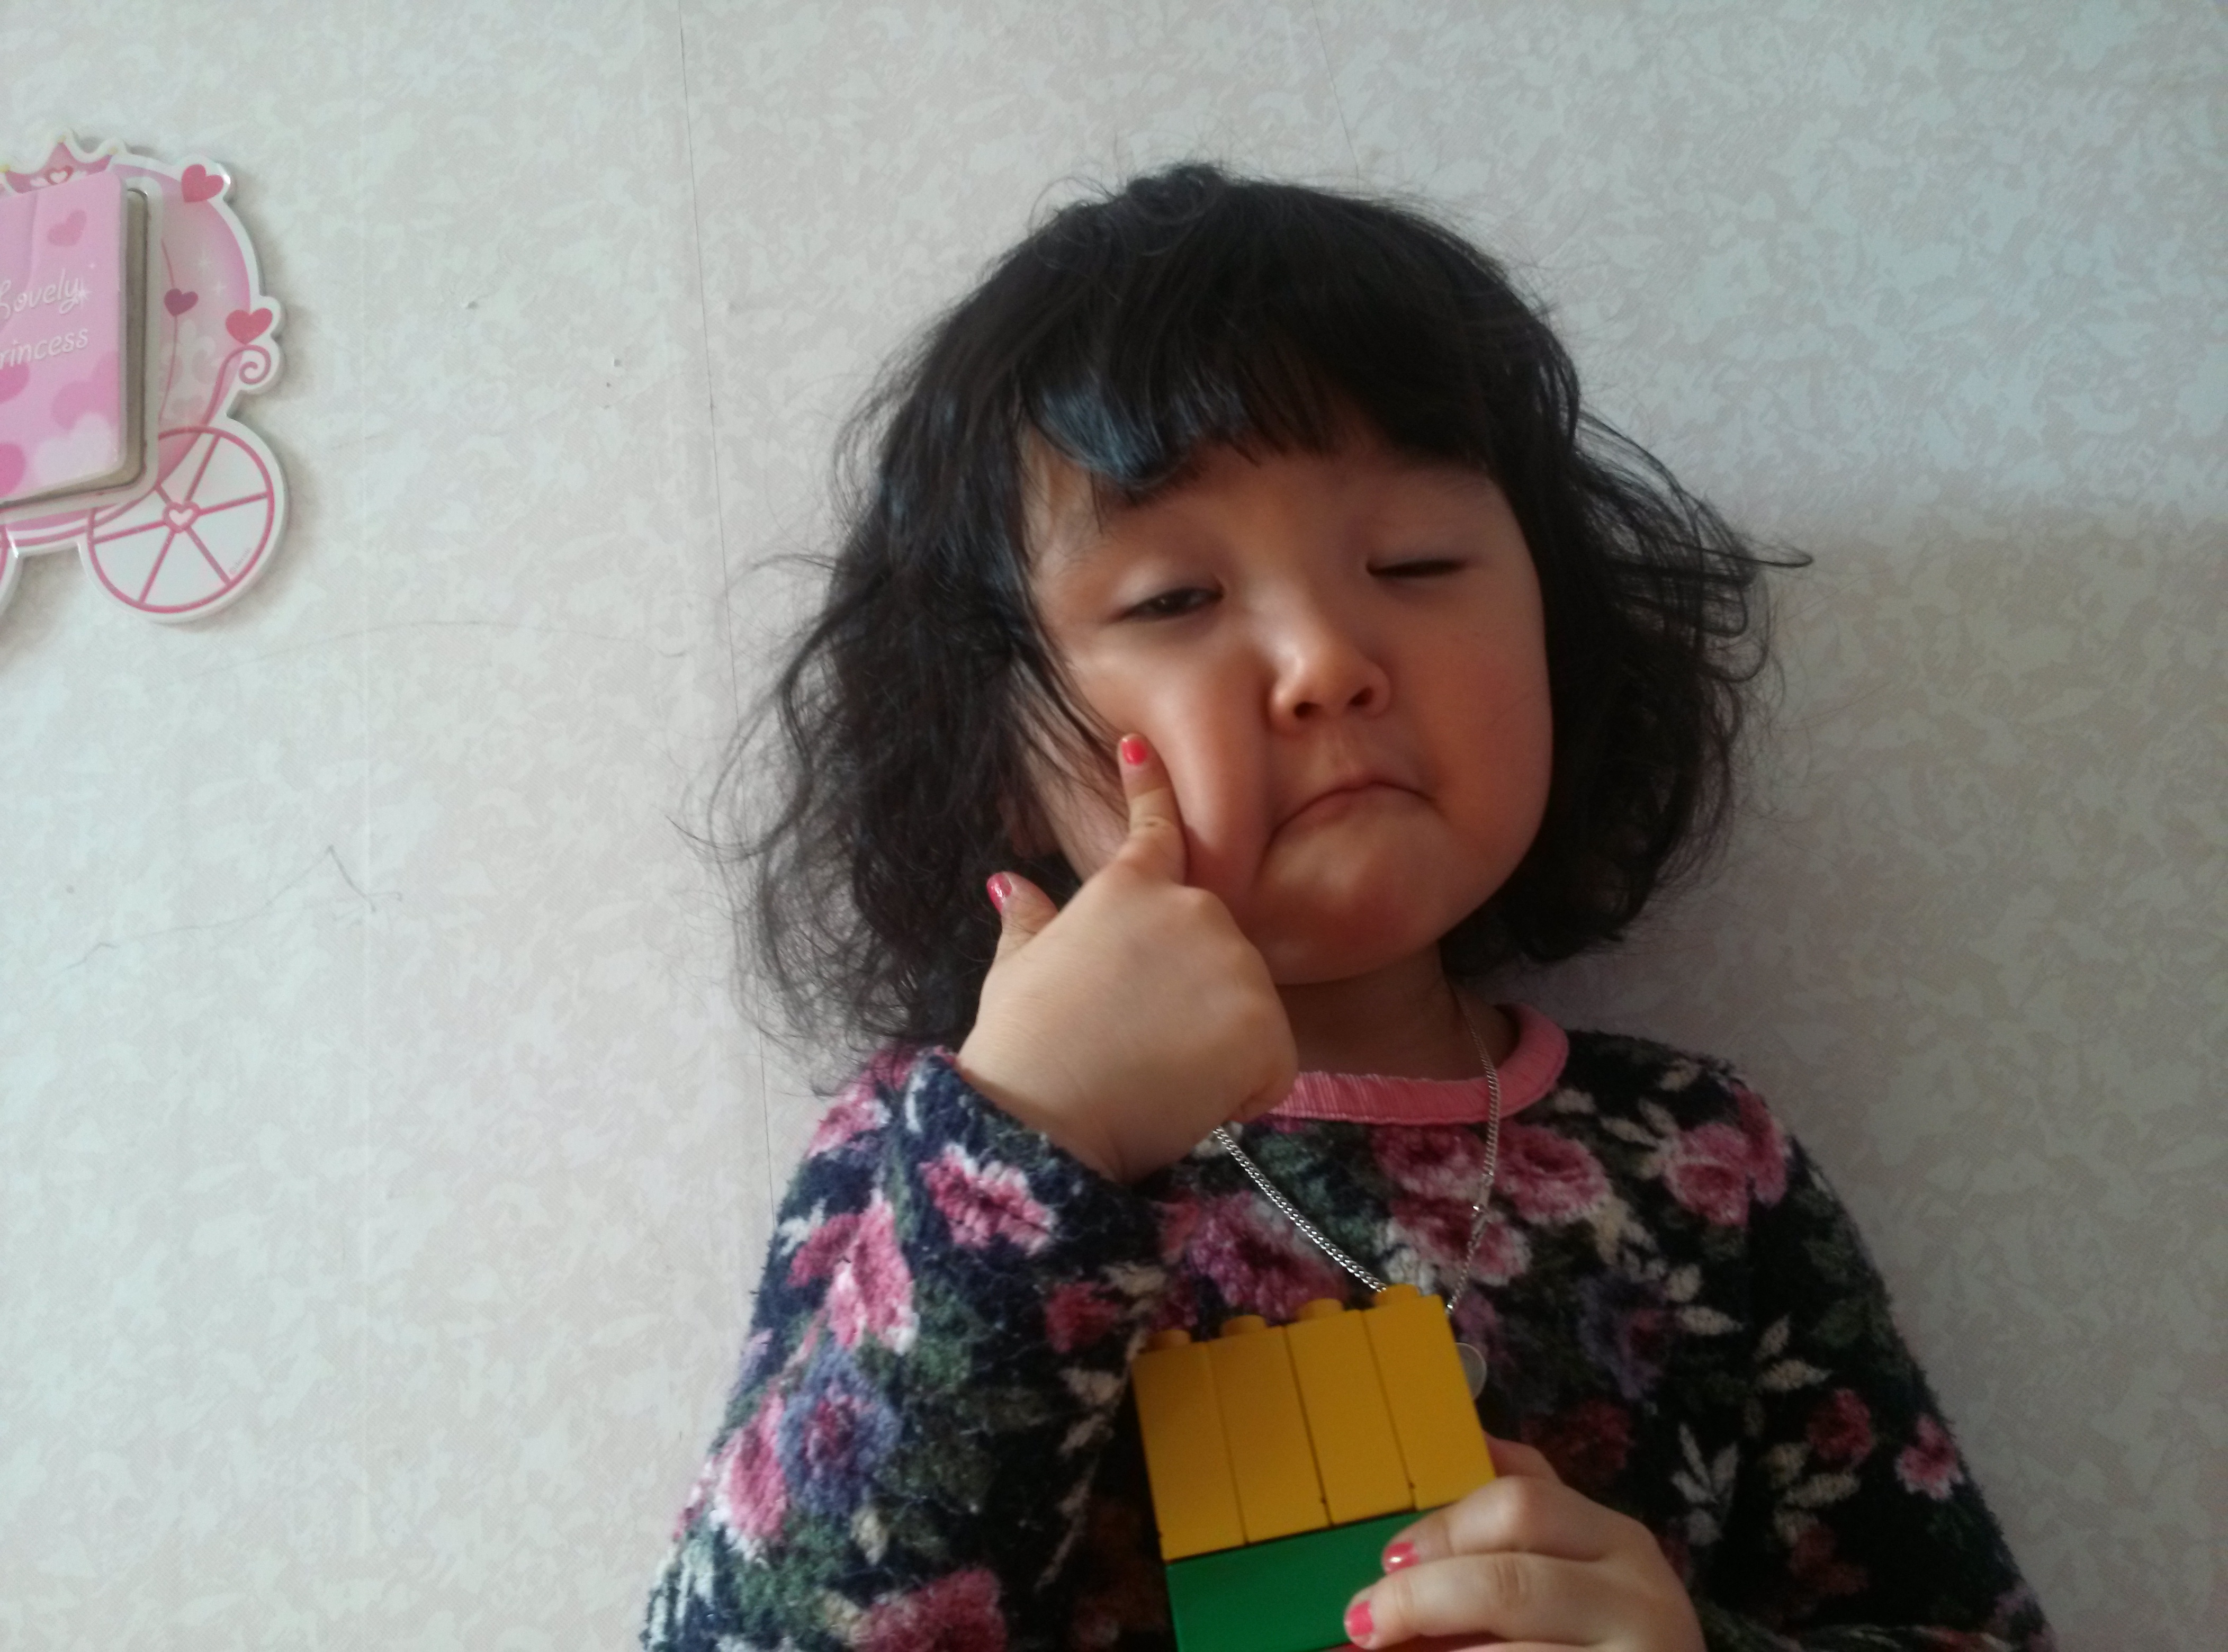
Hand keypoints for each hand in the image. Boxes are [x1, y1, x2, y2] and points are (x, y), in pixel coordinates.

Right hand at [956, 733, 1296, 1182]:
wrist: (1046, 1117)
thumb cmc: (1022, 1048)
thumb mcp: (1015, 974)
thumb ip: (1029, 923)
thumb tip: (1008, 883)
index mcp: (1126, 889)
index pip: (1152, 826)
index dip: (1149, 787)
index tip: (1142, 747)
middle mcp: (1192, 908)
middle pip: (1212, 942)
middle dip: (1189, 989)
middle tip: (1135, 1041)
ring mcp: (1235, 962)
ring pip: (1244, 1005)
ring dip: (1214, 1044)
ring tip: (1154, 1076)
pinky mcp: (1267, 1023)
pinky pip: (1270, 1062)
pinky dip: (1241, 1090)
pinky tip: (1191, 1100)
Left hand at [1342, 1437, 1702, 1651]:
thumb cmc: (1605, 1627)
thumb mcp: (1580, 1555)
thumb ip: (1528, 1504)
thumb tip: (1465, 1431)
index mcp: (1619, 1541)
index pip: (1521, 1506)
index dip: (1440, 1530)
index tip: (1386, 1558)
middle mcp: (1638, 1599)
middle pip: (1507, 1584)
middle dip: (1422, 1600)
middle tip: (1366, 1619)